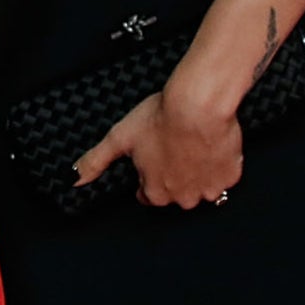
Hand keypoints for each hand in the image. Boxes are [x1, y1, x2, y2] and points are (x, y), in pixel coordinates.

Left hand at [74, 87, 242, 208]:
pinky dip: (217, 165)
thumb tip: (74, 179)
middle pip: (175, 193)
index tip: (150, 160)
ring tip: (189, 147)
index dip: (147, 176)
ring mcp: (209, 188)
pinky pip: (223, 176)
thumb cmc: (160, 119)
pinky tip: (208, 147)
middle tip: (170, 148)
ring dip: (195, 173)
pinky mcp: (230, 176)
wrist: (198, 106)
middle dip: (171, 175)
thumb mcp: (118, 139)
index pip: (148, 195)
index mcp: (156, 192)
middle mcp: (183, 197)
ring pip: (200, 187)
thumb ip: (94, 162)